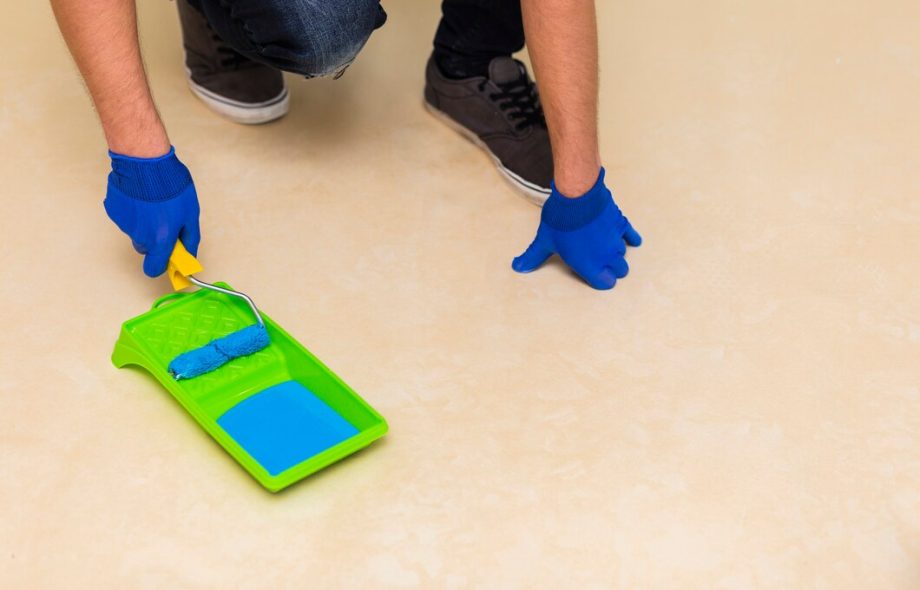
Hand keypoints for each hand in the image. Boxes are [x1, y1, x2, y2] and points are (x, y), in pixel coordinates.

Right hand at [104, 147, 200, 276]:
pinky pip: (125, 217)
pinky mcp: (114, 210)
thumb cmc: (171, 185)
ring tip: (153, 201)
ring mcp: (124, 224)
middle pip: (146, 248)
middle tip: (165, 220)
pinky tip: (140, 196)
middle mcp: (140, 236)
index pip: (154, 269)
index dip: (162, 264)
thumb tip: (189, 257)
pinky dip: (132, 211)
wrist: (145, 161)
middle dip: (155, 240)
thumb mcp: (191, 214)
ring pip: (135, 231)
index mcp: (160, 240)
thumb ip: (190, 239)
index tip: (169, 256)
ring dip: (144, 222)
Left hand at [512, 168, 640, 289]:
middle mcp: (607, 256)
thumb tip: (517, 267)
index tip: (595, 274)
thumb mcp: (544, 241)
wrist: (577, 194)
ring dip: (617, 253)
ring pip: (624, 254)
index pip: (605, 283)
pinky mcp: (621, 224)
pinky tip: (632, 240)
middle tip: (603, 263)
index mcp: (590, 266)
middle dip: (612, 268)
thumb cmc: (560, 220)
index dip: (600, 279)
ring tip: (605, 247)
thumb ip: (533, 257)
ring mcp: (616, 240)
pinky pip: (631, 235)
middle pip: (620, 270)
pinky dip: (631, 238)